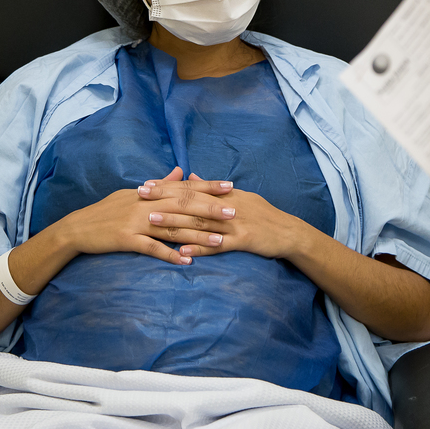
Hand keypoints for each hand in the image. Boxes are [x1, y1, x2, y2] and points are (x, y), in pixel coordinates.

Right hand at [55, 166, 235, 264]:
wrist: (78, 228)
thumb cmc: (108, 210)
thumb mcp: (133, 193)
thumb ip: (161, 183)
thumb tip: (181, 170)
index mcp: (150, 192)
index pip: (184, 187)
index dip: (208, 186)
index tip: (230, 187)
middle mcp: (146, 204)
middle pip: (183, 205)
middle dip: (210, 209)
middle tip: (234, 211)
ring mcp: (137, 222)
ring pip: (173, 228)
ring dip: (197, 235)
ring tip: (220, 241)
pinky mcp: (127, 240)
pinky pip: (152, 248)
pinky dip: (170, 255)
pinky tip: (187, 262)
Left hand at [139, 173, 303, 259]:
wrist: (288, 232)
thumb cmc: (262, 215)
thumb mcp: (238, 196)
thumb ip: (212, 189)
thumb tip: (189, 177)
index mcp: (225, 194)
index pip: (191, 188)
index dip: (167, 186)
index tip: (145, 185)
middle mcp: (227, 206)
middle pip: (191, 201)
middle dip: (163, 199)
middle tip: (140, 197)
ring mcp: (235, 223)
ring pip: (200, 222)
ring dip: (175, 223)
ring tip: (151, 222)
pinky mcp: (244, 241)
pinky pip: (219, 246)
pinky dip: (200, 248)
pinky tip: (182, 252)